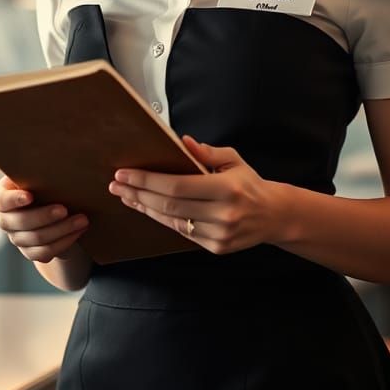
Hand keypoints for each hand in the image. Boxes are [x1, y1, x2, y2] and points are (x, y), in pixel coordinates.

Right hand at [0, 175, 89, 263]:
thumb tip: (61, 156)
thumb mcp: (41, 176)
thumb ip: (43, 169)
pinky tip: (79, 231)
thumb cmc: (46, 185)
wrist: (53, 208)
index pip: (2, 200)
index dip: (14, 199)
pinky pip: (46, 252)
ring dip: (62, 230)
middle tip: (64, 209)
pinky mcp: (31, 252)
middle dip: (45, 216)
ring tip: (82, 219)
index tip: (30, 195)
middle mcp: (6, 220)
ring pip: (37, 239)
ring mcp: (17, 239)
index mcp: (2, 198)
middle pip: (21, 222)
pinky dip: (64, 242)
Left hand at [107, 135, 283, 254]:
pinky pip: (181, 232)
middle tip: (116, 184)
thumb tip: (181, 141)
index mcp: (227, 188)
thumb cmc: (249, 184)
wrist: (273, 216)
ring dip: (145, 208)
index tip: (125, 173)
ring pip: (171, 221)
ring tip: (126, 196)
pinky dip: (161, 219)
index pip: (178, 185)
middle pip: (169, 205)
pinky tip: (147, 208)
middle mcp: (223, 214)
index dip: (148, 180)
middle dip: (138, 194)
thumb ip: (207, 152)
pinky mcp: (216, 247)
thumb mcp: (233, 160)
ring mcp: (219, 234)